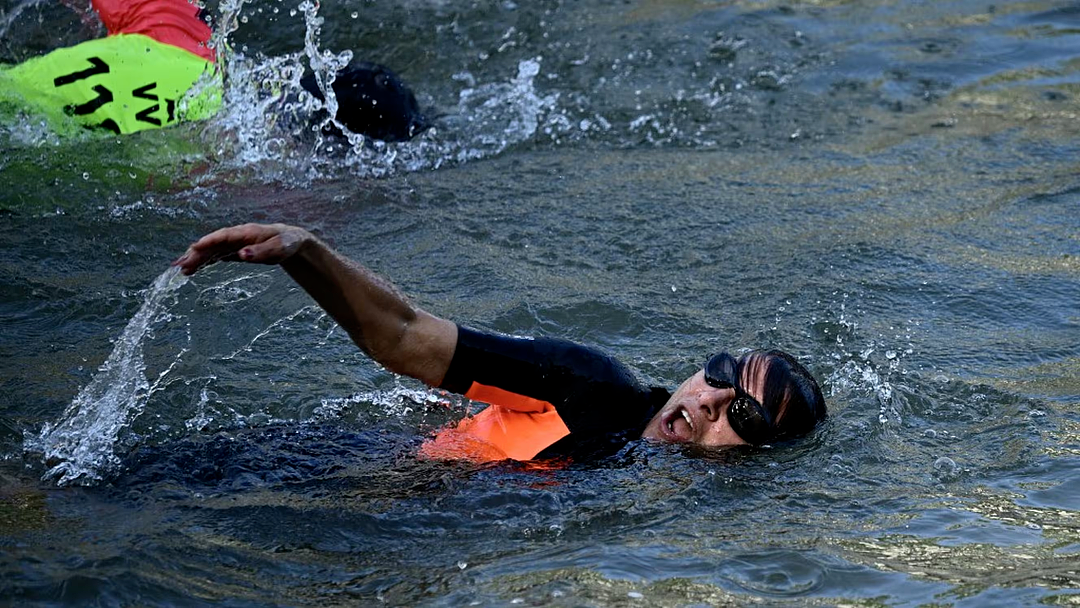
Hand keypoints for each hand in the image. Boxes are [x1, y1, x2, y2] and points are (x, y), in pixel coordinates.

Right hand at [172, 223, 311, 274]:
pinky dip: (206, 262)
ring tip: (182, 270)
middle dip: (196, 253)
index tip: (194, 248)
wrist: (290, 241)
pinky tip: (194, 269)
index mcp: (246, 232)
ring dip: (197, 259)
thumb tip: (241, 255)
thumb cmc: (286, 243)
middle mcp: (236, 237)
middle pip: (213, 244)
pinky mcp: (234, 251)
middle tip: (180, 265)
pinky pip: (217, 256)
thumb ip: (260, 251)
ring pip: (212, 251)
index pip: (223, 236)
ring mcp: (234, 243)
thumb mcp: (278, 248)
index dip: (208, 241)